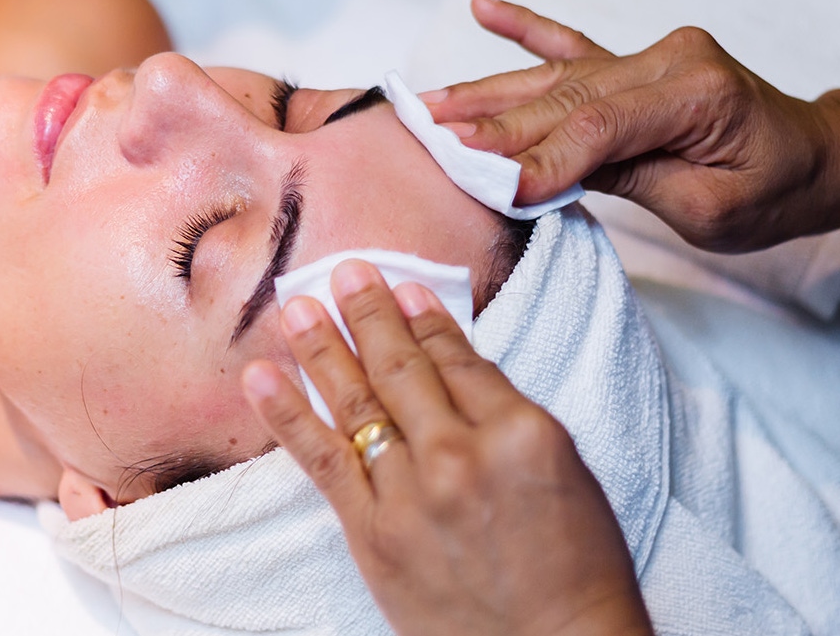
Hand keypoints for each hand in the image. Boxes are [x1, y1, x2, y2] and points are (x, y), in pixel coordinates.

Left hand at [242, 260, 650, 635]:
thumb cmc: (577, 568)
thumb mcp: (565, 472)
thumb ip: (508, 413)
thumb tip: (455, 360)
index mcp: (521, 431)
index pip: (459, 357)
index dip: (424, 318)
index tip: (402, 288)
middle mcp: (461, 454)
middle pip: (403, 368)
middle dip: (369, 313)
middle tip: (343, 272)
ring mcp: (412, 493)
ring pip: (358, 403)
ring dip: (322, 347)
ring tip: (296, 306)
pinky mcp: (373, 533)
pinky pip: (323, 462)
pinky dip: (288, 415)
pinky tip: (262, 378)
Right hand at [420, 0, 839, 251]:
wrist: (812, 157)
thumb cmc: (771, 192)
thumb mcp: (709, 209)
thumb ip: (627, 179)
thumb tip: (541, 174)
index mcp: (696, 92)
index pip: (597, 126)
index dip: (537, 157)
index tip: (485, 183)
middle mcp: (667, 59)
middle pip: (562, 98)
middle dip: (492, 125)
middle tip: (428, 141)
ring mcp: (647, 55)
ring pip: (553, 76)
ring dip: (487, 91)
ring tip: (427, 103)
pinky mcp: (632, 62)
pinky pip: (570, 43)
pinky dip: (525, 28)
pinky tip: (485, 7)